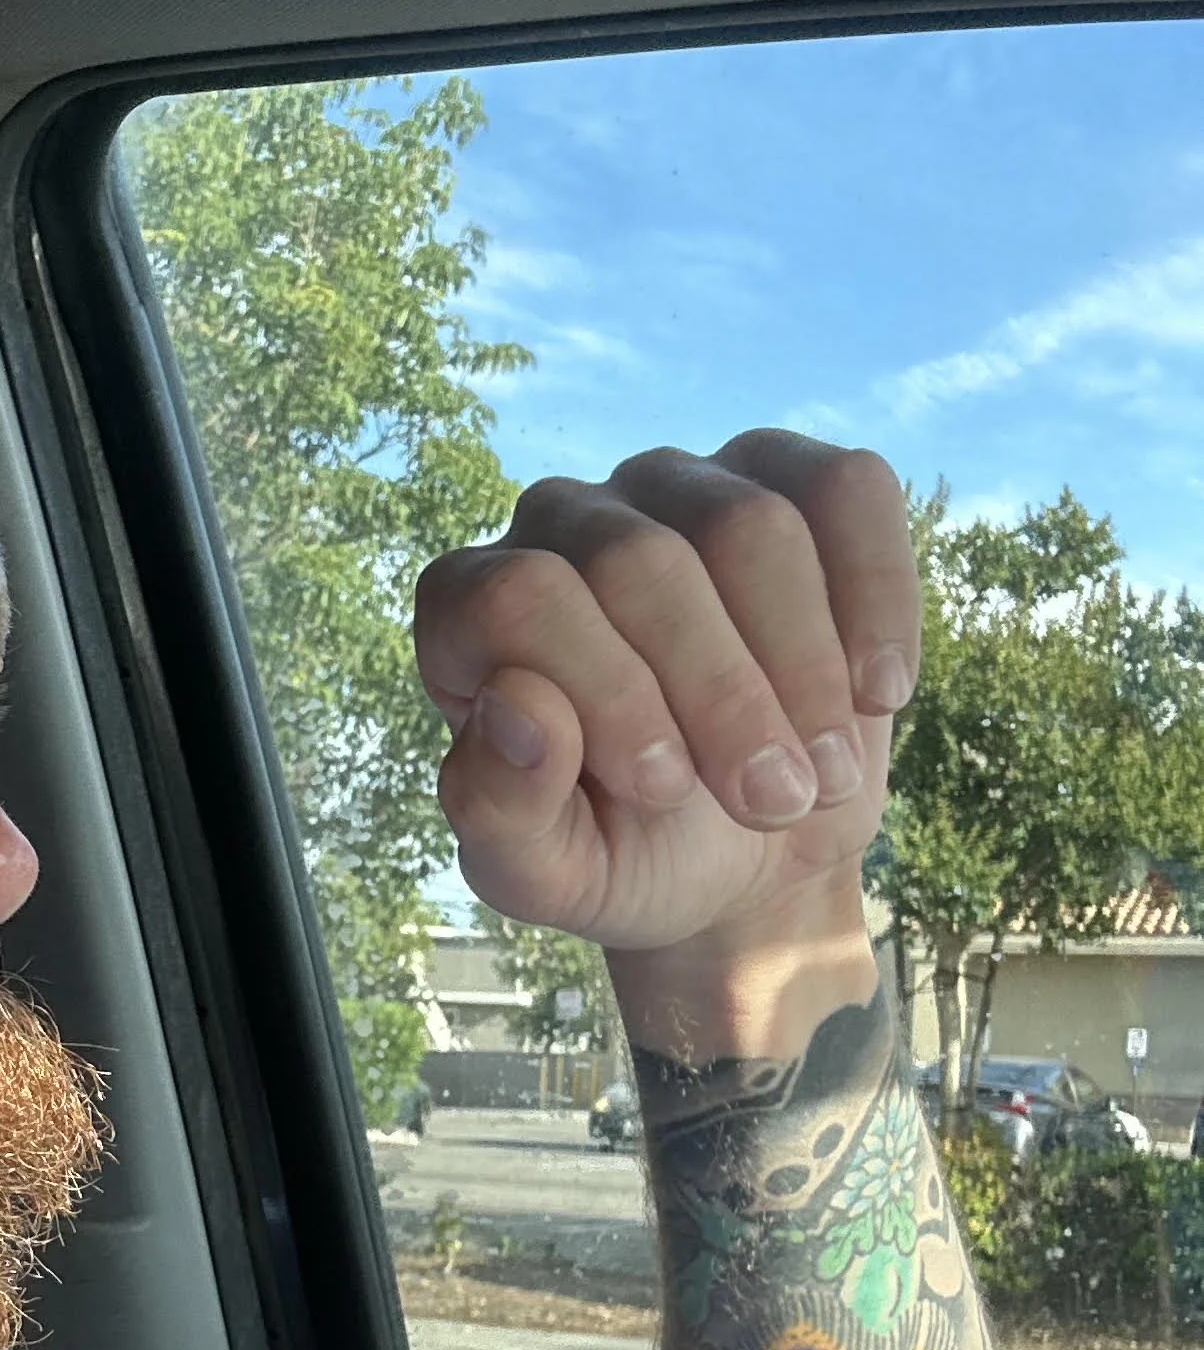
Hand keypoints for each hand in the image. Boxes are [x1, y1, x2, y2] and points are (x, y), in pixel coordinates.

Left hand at [414, 432, 917, 957]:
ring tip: (823, 777)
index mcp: (472, 607)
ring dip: (804, 666)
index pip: (520, 598)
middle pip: (641, 562)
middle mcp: (562, 521)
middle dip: (722, 697)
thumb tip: (519, 705)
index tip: (667, 790)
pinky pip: (847, 492)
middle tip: (771, 805)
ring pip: (751, 524)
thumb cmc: (625, 854)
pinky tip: (876, 694)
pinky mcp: (789, 477)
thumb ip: (500, 808)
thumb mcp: (547, 872)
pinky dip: (877, 599)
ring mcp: (678, 485)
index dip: (604, 690)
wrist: (747, 856)